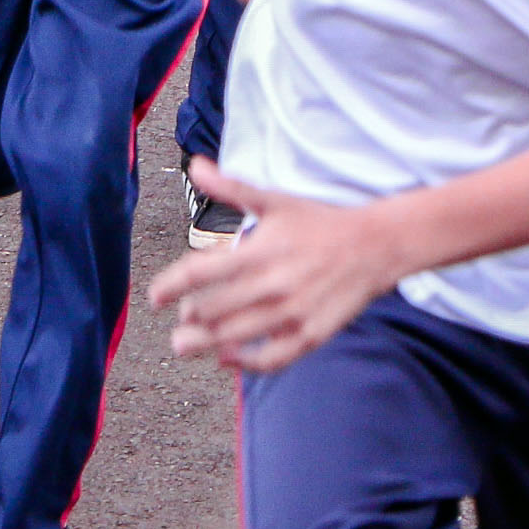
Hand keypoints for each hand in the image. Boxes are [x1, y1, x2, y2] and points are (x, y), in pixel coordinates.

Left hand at [149, 163, 396, 372]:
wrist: (374, 246)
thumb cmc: (319, 222)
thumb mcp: (274, 201)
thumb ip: (230, 188)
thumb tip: (195, 165)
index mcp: (258, 250)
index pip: (199, 272)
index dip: (170, 286)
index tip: (154, 298)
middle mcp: (272, 285)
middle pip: (211, 311)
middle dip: (187, 318)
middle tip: (180, 320)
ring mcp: (291, 314)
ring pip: (234, 338)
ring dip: (203, 344)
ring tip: (186, 345)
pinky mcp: (309, 335)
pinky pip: (269, 359)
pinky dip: (244, 363)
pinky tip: (228, 359)